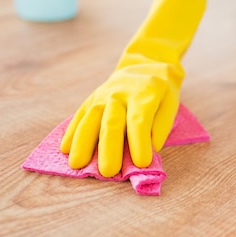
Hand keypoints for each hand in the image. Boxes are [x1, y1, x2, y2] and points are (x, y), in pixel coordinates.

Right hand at [60, 0, 207, 176]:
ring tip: (77, 164)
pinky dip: (71, 132)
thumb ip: (161, 126)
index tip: (141, 164)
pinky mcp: (91, 99)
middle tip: (107, 172)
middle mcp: (119, 94)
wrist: (145, 64)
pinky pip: (79, 116)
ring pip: (90, 119)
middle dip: (109, 148)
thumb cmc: (160, 91)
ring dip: (83, 143)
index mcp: (144, 95)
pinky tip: (64, 148)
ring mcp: (102, 96)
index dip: (140, 142)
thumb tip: (151, 148)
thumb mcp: (170, 103)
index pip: (139, 121)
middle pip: (112, 123)